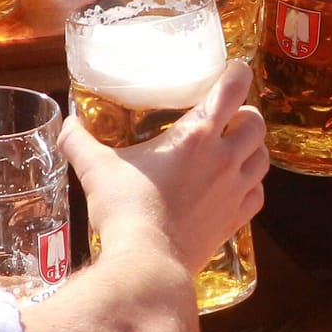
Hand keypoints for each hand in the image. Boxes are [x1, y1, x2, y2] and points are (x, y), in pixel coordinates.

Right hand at [64, 60, 266, 272]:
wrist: (147, 262)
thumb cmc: (125, 210)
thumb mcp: (96, 169)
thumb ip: (80, 141)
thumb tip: (67, 124)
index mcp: (196, 135)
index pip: (232, 90)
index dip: (238, 73)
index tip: (234, 70)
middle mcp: (224, 158)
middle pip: (256, 122)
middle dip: (246, 113)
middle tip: (229, 115)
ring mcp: (235, 190)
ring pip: (263, 157)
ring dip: (253, 147)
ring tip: (236, 147)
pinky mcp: (236, 219)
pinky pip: (258, 194)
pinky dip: (253, 184)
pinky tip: (237, 186)